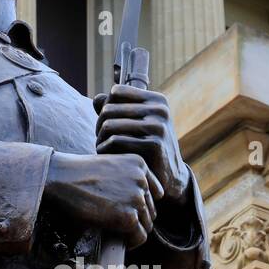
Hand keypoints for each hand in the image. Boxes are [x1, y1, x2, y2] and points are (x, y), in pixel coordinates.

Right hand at [43, 152, 162, 249]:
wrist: (57, 178)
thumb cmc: (75, 175)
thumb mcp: (109, 169)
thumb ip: (126, 182)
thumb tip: (134, 208)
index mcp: (139, 164)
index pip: (154, 193)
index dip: (139, 205)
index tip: (122, 211)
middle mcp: (142, 179)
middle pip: (151, 210)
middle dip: (136, 220)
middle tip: (115, 225)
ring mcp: (137, 197)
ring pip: (147, 225)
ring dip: (132, 231)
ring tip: (112, 230)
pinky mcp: (128, 216)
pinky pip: (140, 236)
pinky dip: (130, 241)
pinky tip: (114, 237)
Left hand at [94, 84, 189, 201]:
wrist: (170, 176)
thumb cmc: (148, 148)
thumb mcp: (137, 124)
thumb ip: (117, 109)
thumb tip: (97, 99)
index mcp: (157, 100)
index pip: (116, 92)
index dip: (106, 107)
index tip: (107, 123)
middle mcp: (160, 110)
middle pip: (109, 109)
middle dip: (100, 125)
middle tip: (101, 139)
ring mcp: (159, 127)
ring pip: (109, 125)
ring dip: (100, 139)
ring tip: (101, 147)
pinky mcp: (154, 145)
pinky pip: (115, 141)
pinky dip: (104, 149)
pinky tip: (106, 156)